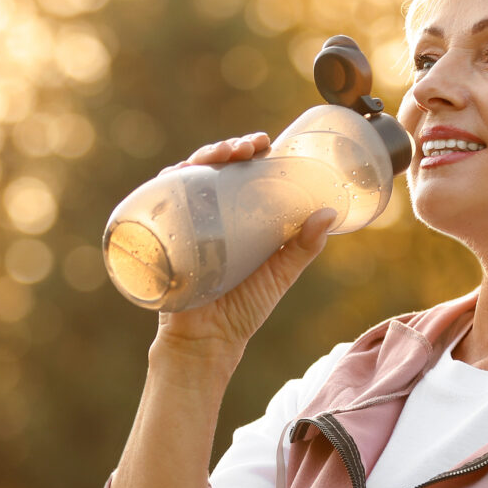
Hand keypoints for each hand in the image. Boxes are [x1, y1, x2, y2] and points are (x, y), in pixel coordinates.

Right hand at [151, 132, 335, 364]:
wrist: (208, 342)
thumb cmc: (242, 310)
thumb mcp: (280, 274)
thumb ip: (304, 247)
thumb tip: (330, 213)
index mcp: (237, 218)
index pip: (242, 174)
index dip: (252, 153)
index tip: (266, 145)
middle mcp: (208, 215)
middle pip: (214, 169)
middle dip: (228, 149)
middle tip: (247, 148)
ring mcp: (184, 223)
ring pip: (186, 177)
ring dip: (201, 158)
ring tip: (222, 155)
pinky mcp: (163, 236)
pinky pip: (158, 202)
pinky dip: (166, 182)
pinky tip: (178, 172)